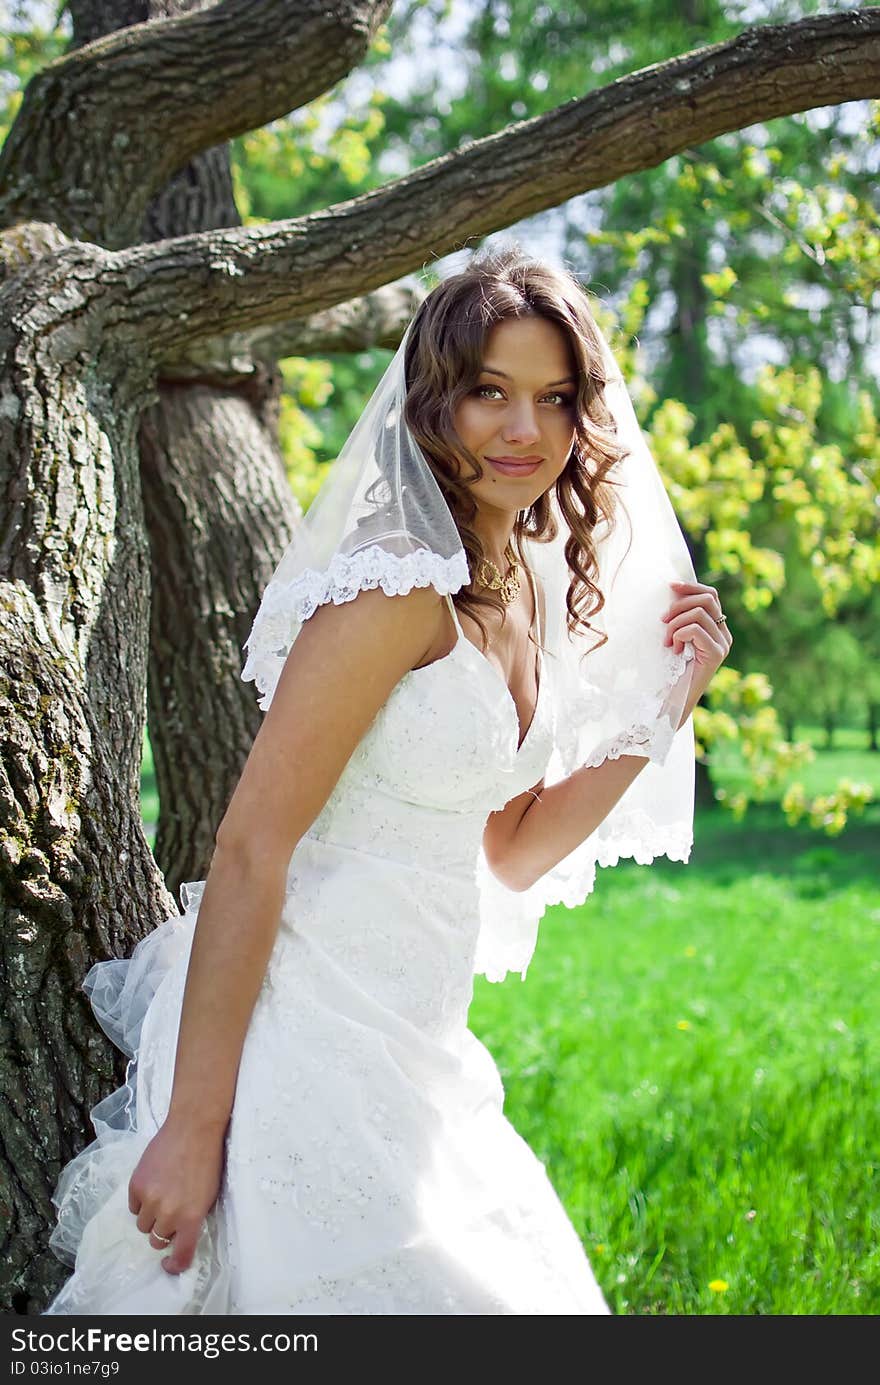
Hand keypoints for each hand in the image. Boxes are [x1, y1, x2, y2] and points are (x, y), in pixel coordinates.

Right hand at [128, 1111, 227, 1274]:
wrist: (192, 1128)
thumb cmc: (207, 1161)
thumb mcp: (209, 1196)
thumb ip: (193, 1219)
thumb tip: (179, 1236)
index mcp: (191, 1218)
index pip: (180, 1255)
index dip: (175, 1265)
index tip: (170, 1265)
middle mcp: (169, 1214)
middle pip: (157, 1240)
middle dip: (163, 1230)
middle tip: (171, 1212)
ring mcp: (150, 1199)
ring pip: (142, 1225)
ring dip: (150, 1216)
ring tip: (162, 1194)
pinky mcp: (136, 1185)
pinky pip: (133, 1206)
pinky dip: (141, 1200)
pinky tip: (153, 1183)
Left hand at [662, 579, 732, 704]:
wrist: (672, 700)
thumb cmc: (669, 670)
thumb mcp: (675, 637)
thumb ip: (680, 618)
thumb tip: (671, 590)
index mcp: (717, 628)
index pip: (711, 595)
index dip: (691, 587)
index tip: (670, 586)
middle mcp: (725, 634)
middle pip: (707, 599)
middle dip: (680, 605)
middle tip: (663, 621)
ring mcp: (723, 644)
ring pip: (699, 612)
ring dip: (675, 623)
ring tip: (667, 640)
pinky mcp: (717, 654)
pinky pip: (696, 629)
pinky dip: (679, 634)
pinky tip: (674, 649)